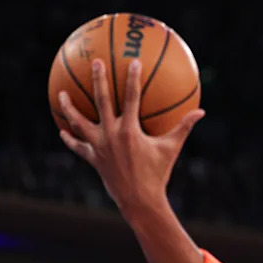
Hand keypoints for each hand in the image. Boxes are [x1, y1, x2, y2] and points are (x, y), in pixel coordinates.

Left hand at [57, 59, 203, 217]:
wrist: (139, 201)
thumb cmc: (158, 174)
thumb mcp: (171, 149)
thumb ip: (184, 127)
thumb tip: (201, 112)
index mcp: (130, 131)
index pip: (131, 98)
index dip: (132, 79)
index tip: (133, 61)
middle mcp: (111, 135)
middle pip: (101, 101)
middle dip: (99, 80)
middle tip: (96, 62)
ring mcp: (99, 147)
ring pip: (79, 123)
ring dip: (69, 107)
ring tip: (61, 94)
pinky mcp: (92, 158)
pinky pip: (78, 146)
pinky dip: (70, 138)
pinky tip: (62, 130)